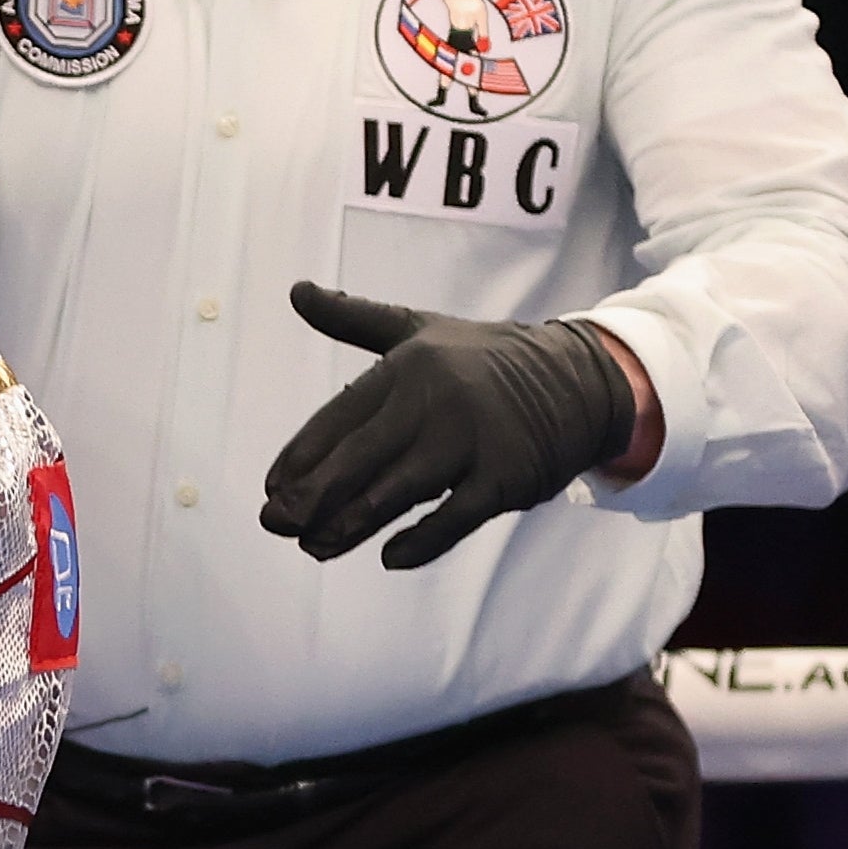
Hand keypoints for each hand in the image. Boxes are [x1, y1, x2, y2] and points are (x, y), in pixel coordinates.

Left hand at [258, 282, 649, 567]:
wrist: (577, 379)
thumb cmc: (481, 360)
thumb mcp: (418, 330)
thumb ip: (353, 318)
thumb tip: (295, 291)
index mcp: (409, 367)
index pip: (340, 416)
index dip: (303, 455)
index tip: (270, 488)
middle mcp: (437, 401)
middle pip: (361, 457)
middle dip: (312, 495)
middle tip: (274, 523)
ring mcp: (473, 441)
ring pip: (398, 491)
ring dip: (351, 524)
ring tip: (314, 547)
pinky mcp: (505, 478)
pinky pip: (456, 518)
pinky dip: (422, 540)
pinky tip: (390, 557)